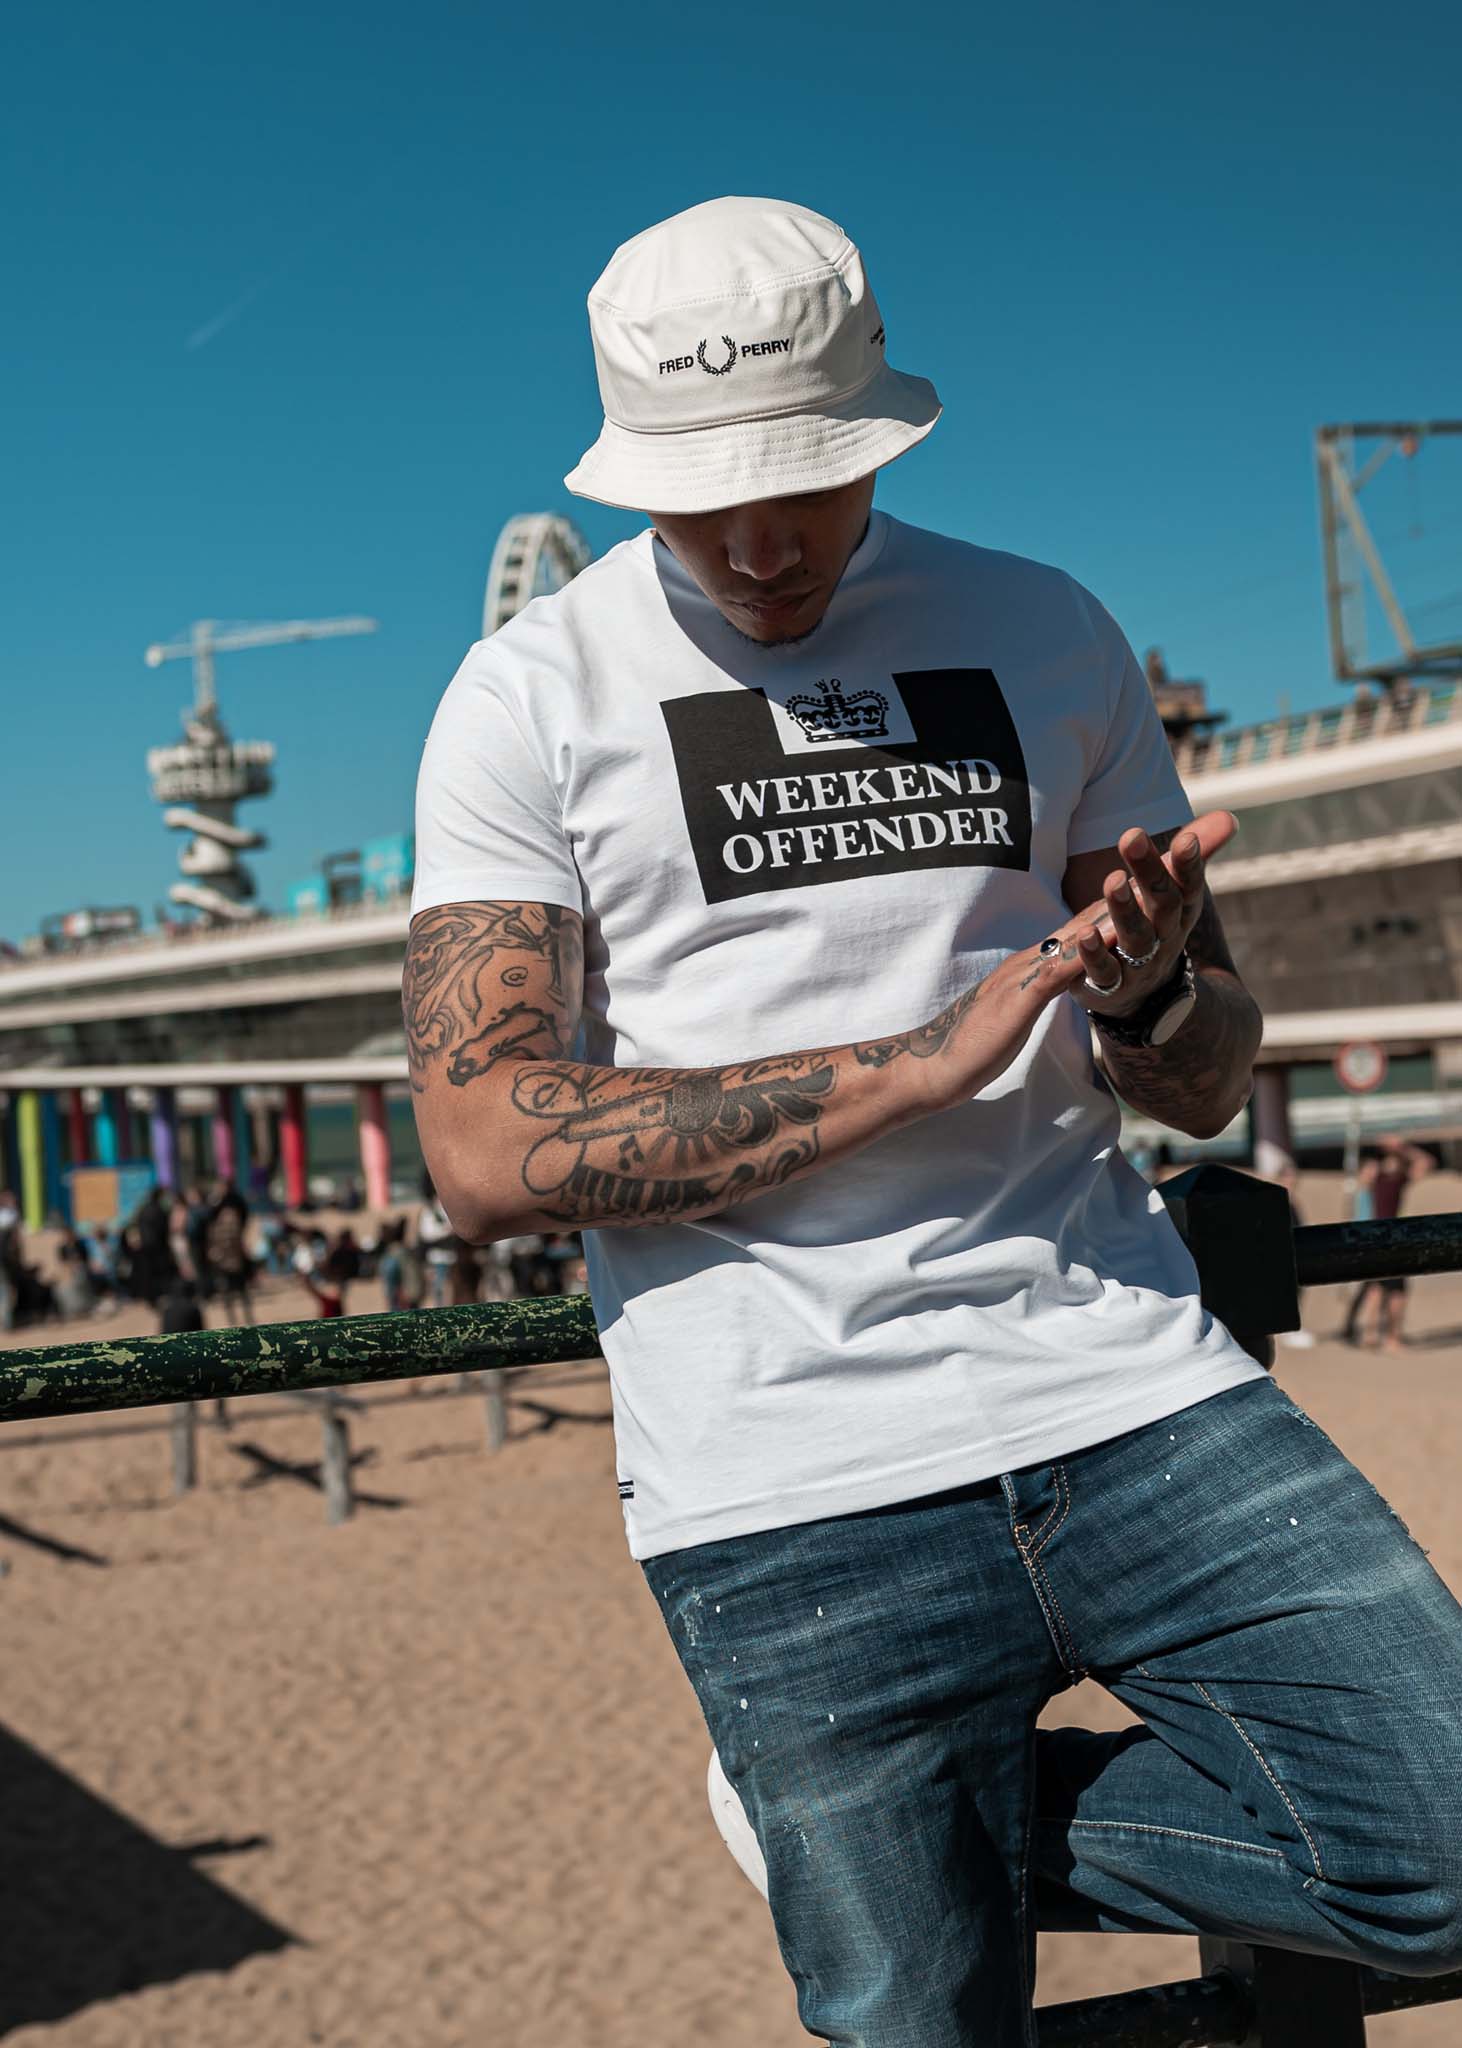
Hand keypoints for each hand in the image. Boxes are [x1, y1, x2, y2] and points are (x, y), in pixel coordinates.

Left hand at [1068, 810, 1237, 1020]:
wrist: (1145, 999)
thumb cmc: (1154, 929)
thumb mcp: (1172, 894)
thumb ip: (1191, 856)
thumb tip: (1228, 817)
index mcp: (1180, 912)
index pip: (1190, 886)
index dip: (1190, 865)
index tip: (1186, 838)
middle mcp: (1164, 937)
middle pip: (1163, 905)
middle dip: (1150, 872)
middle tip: (1132, 837)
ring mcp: (1139, 965)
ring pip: (1136, 938)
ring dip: (1125, 909)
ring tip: (1113, 880)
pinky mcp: (1110, 986)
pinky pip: (1104, 972)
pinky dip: (1096, 954)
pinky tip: (1085, 932)